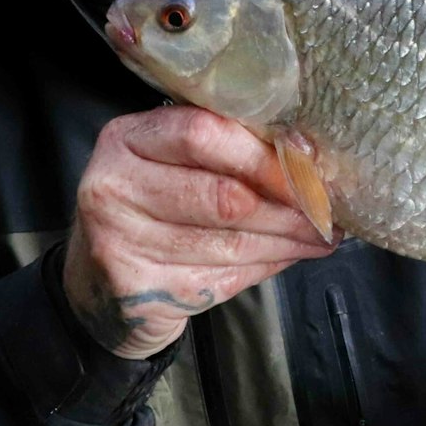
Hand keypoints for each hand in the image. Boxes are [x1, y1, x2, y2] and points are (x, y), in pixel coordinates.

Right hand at [63, 105, 336, 357]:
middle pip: (222, 196)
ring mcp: (118, 242)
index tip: (309, 167)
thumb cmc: (152, 209)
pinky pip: (221, 277)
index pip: (202, 134)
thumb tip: (307, 158)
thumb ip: (225, 153)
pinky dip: (266, 266)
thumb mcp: (173, 164)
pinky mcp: (137, 291)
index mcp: (127, 138)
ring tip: (321, 235)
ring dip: (286, 240)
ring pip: (228, 242)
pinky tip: (290, 255)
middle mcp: (113, 186)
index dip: (263, 155)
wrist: (98, 286)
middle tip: (326, 211)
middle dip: (286, 206)